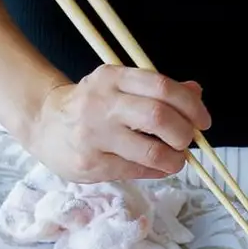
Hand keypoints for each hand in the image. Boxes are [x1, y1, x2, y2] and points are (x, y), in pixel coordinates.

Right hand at [27, 65, 211, 182]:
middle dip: (184, 134)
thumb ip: (158, 90)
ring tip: (176, 159)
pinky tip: (157, 167)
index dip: (191, 106)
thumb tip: (196, 93)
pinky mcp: (92, 163)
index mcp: (113, 77)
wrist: (43, 125)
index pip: (162, 86)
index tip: (203, 121)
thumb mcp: (121, 87)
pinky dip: (157, 171)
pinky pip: (137, 171)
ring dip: (174, 159)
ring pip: (151, 150)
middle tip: (187, 142)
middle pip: (159, 117)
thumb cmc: (92, 106)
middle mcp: (102, 103)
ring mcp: (94, 135)